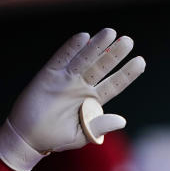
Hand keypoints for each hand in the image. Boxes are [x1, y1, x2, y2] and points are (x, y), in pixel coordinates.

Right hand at [0, 29, 145, 170]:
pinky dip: (71, 48)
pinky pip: (62, 58)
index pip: (114, 85)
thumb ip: (99, 126)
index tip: (141, 61)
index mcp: (93, 101)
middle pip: (102, 67)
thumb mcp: (81, 135)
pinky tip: (83, 38)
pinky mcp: (49, 75)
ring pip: (84, 59)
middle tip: (128, 41)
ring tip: (110, 33)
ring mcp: (66, 79)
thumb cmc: (57, 138)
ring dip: (96, 46)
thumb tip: (122, 120)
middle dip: (115, 55)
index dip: (127, 74)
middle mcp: (82, 87)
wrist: (28, 137)